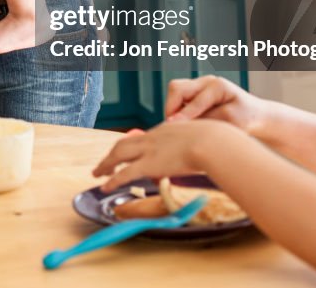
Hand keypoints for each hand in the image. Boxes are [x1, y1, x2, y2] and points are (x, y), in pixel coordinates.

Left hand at [92, 120, 236, 190]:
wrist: (212, 142)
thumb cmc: (217, 141)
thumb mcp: (205, 137)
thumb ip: (199, 144)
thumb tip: (206, 154)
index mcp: (166, 129)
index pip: (144, 138)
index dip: (134, 146)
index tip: (130, 153)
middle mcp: (153, 137)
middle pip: (125, 143)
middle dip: (113, 153)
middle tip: (106, 163)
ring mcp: (149, 150)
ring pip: (118, 154)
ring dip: (106, 164)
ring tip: (98, 173)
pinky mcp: (148, 164)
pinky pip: (124, 173)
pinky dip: (113, 180)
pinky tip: (105, 186)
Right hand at [164, 76, 265, 133]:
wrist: (254, 114)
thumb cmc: (247, 118)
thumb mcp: (233, 121)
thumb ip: (209, 119)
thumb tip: (184, 123)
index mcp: (217, 85)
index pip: (194, 101)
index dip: (183, 116)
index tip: (171, 127)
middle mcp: (205, 81)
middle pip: (176, 88)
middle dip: (171, 107)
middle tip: (172, 127)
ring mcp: (198, 86)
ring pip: (174, 92)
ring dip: (173, 109)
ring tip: (181, 127)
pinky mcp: (194, 94)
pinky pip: (177, 100)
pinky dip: (177, 111)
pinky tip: (186, 124)